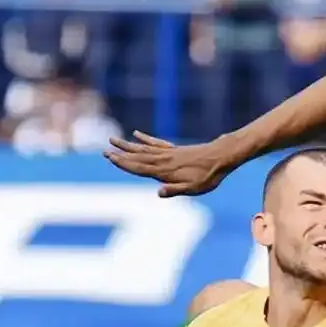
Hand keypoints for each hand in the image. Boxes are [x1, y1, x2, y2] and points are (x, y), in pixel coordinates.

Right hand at [104, 131, 232, 196]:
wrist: (221, 157)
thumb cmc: (208, 176)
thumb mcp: (194, 188)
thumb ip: (175, 190)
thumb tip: (158, 193)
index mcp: (165, 171)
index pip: (139, 167)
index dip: (124, 163)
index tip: (110, 157)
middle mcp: (163, 160)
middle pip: (137, 157)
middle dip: (120, 154)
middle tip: (104, 150)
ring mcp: (168, 153)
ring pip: (143, 148)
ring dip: (128, 145)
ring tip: (113, 139)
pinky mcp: (175, 149)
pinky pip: (156, 142)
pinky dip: (145, 138)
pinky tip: (136, 134)